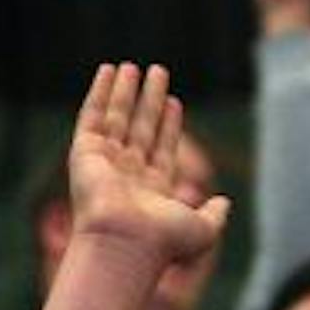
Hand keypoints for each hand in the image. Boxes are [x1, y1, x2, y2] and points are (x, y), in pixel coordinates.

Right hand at [68, 64, 231, 276]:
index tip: (174, 102)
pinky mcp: (84, 153)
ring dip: (125, 92)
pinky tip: (108, 71)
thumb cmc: (163, 241)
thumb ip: (215, 215)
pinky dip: (98, 93)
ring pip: (116, 119)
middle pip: (140, 129)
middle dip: (149, 102)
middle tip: (158, 74)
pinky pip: (91, 116)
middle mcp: (126, 176)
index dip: (168, 125)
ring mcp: (104, 164)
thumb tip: (225, 203)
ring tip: (133, 67)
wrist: (125, 242)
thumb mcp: (203, 229)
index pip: (162, 149)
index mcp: (152, 191)